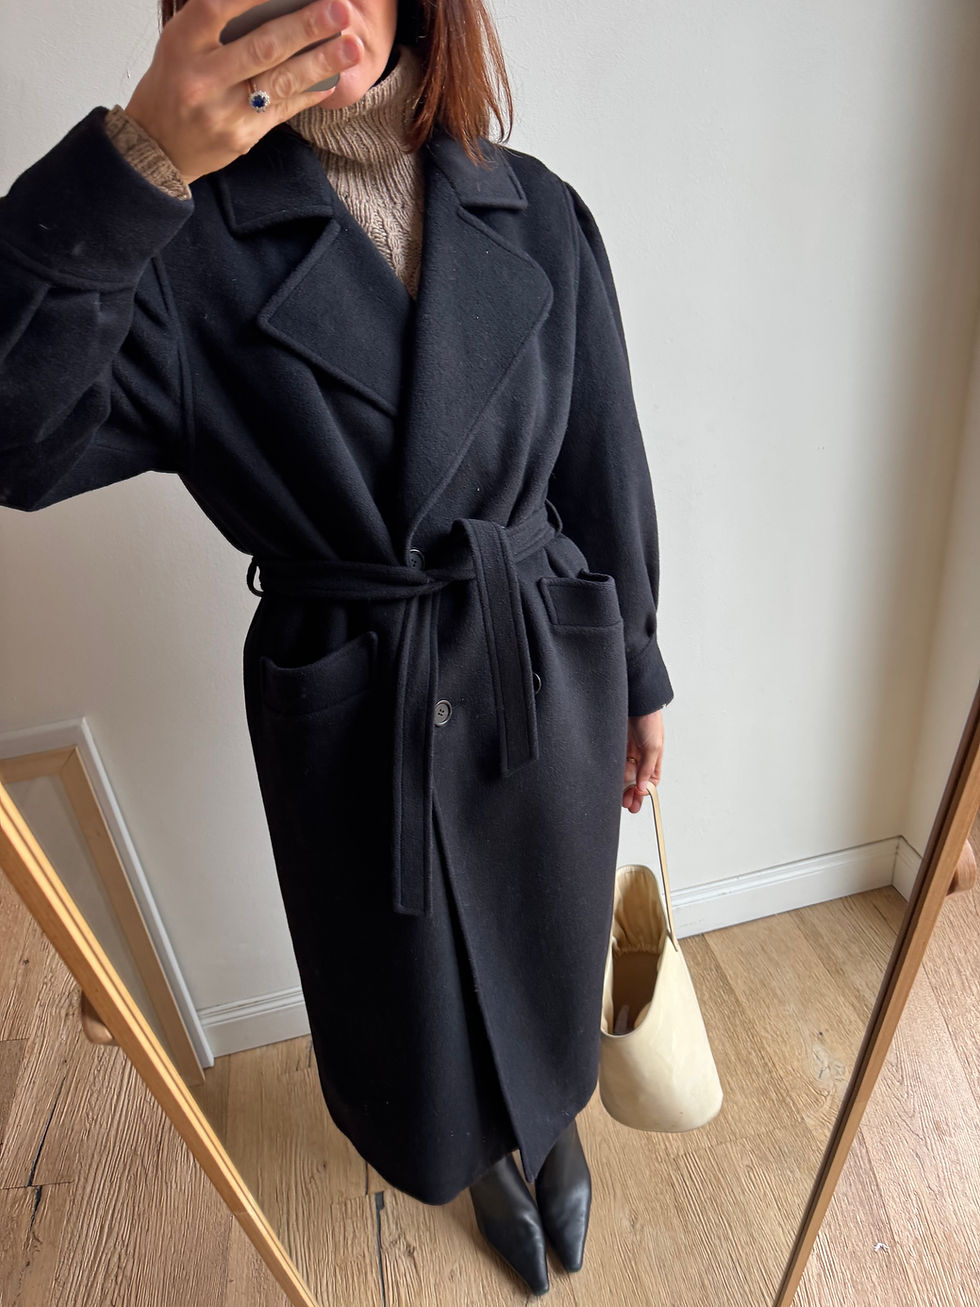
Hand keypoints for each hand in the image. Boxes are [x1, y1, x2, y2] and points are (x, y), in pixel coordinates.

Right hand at [124, 0, 363, 186]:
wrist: (158, 147)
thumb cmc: (173, 85)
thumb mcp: (180, 43)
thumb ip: (215, 20)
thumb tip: (268, 2)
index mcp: (182, 44)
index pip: (220, 8)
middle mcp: (202, 78)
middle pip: (262, 47)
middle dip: (306, 26)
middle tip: (340, 11)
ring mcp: (223, 111)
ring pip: (280, 82)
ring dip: (321, 62)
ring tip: (351, 46)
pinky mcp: (242, 137)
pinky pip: (284, 110)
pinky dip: (310, 92)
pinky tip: (333, 77)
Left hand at [622, 710, 663, 811]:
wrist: (634, 700)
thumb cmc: (649, 719)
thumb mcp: (653, 747)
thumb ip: (647, 768)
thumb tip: (643, 788)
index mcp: (653, 757)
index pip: (650, 780)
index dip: (644, 792)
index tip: (637, 801)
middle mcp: (640, 756)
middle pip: (636, 780)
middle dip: (632, 793)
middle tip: (627, 805)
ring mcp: (627, 751)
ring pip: (624, 775)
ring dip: (622, 785)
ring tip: (618, 795)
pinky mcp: (615, 746)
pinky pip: (614, 764)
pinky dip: (614, 773)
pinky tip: (612, 780)